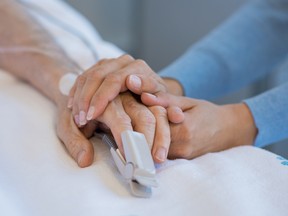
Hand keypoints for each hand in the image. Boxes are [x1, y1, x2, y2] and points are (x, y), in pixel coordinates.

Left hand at [57, 92, 170, 166]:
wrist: (80, 91)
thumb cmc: (75, 111)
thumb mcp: (66, 126)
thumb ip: (75, 142)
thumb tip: (86, 160)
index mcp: (106, 103)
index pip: (121, 122)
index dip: (127, 142)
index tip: (130, 162)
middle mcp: (125, 99)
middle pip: (145, 117)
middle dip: (149, 142)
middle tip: (148, 165)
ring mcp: (137, 100)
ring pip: (157, 113)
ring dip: (162, 136)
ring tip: (159, 158)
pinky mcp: (145, 104)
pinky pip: (160, 113)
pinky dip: (166, 127)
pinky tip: (165, 145)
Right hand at [67, 55, 167, 125]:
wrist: (151, 88)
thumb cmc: (158, 98)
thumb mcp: (165, 101)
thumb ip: (163, 101)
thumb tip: (147, 97)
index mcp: (139, 67)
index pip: (115, 80)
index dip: (102, 97)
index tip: (93, 115)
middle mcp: (124, 61)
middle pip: (98, 76)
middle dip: (87, 99)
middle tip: (81, 119)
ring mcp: (111, 62)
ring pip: (88, 76)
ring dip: (80, 97)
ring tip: (77, 117)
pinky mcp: (101, 67)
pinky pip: (84, 77)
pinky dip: (77, 92)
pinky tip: (72, 107)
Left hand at [141, 93, 257, 158]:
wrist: (228, 131)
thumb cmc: (207, 113)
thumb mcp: (188, 102)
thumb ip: (165, 100)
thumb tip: (143, 96)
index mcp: (184, 128)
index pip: (152, 125)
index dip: (139, 117)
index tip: (130, 110)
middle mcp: (182, 146)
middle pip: (150, 139)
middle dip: (139, 129)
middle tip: (129, 119)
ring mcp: (182, 156)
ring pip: (153, 148)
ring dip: (145, 137)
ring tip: (137, 126)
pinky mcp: (181, 161)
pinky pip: (161, 153)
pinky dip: (153, 144)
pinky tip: (149, 134)